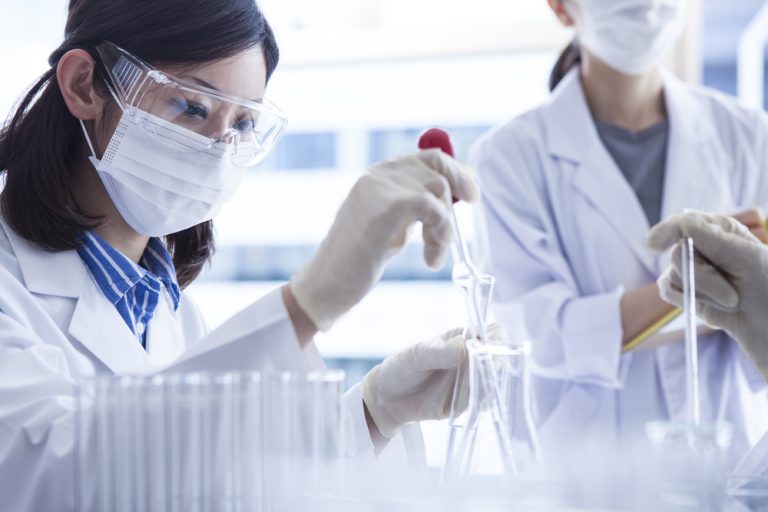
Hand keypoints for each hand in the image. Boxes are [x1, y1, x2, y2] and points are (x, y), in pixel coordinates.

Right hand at [290, 150, 477, 330]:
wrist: (327, 285)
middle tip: (446, 239)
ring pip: (437, 190)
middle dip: (451, 206)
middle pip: (438, 170)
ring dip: (444, 228)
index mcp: (378, 176)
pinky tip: (430, 257)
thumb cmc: (360, 260)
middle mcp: (377, 174)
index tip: (471, 196)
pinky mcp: (385, 207)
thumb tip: (459, 190)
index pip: (429, 157)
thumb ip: (418, 205)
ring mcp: (378, 188)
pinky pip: (431, 206)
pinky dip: (439, 232)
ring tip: (432, 255)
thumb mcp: (394, 225)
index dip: (457, 173)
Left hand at [362, 323, 505, 438]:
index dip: (495, 338)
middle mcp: (471, 359)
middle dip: (493, 364)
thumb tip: (465, 346)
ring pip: (492, 381)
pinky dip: (478, 403)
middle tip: (478, 370)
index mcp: (462, 338)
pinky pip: (482, 403)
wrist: (388, 398)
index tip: (486, 347)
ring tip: (463, 388)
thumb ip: (440, 352)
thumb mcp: (418, 354)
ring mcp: (471, 381)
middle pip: (497, 358)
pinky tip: (461, 401)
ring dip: (485, 385)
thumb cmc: (402, 366)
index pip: (491, 332)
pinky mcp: (467, 403)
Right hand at [647, 210, 767, 371]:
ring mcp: (690, 269)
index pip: (684, 222)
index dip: (668, 231)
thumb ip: (712, 237)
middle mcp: (701, 246)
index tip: (655, 245)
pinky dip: (687, 302)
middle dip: (703, 277)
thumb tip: (681, 221)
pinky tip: (711, 308)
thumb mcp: (747, 257)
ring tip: (731, 302)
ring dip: (704, 294)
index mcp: (719, 230)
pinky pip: (668, 291)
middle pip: (678, 254)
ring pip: (673, 276)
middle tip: (732, 295)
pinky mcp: (683, 291)